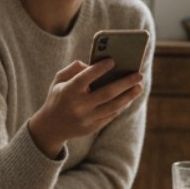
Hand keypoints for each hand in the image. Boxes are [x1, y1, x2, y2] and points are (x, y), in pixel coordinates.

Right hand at [25, 60, 143, 157]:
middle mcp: (78, 106)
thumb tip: (93, 65)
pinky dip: (121, 105)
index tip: (113, 61)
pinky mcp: (92, 127)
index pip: (85, 78)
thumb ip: (73, 69)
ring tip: (139, 87)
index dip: (99, 69)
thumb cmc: (58, 97)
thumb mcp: (58, 81)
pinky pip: (111, 115)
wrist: (51, 127)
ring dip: (128, 96)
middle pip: (107, 93)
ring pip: (113, 106)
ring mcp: (86, 119)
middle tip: (139, 75)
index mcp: (68, 91)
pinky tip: (128, 97)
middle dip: (125, 83)